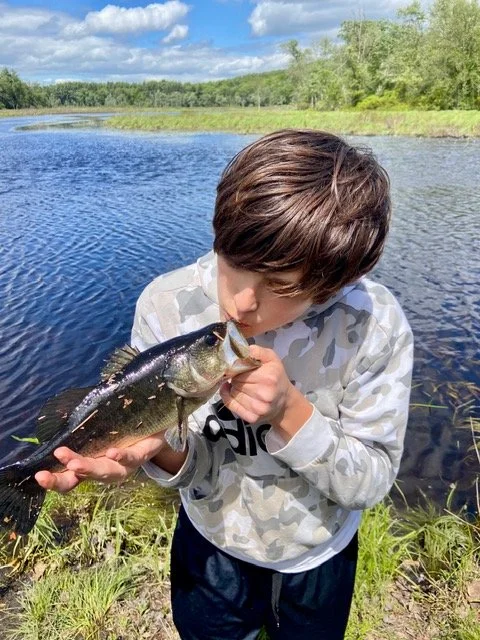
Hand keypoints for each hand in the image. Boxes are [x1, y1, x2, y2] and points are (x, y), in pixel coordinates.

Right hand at [35, 432, 167, 493]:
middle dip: (65, 477)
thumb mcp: (101, 425)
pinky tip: (112, 452)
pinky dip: (121, 456)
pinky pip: (131, 458)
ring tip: (74, 463)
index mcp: (91, 462)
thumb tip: (61, 406)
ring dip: (89, 468)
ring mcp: (123, 465)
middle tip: (48, 473)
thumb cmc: (123, 427)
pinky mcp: (141, 455)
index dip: (54, 480)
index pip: (69, 477)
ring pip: (105, 472)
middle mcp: (105, 468)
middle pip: (82, 478)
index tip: (38, 476)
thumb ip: (84, 421)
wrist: (158, 427)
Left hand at [219, 345, 312, 438]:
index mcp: (269, 378)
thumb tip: (240, 351)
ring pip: (232, 393)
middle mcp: (264, 395)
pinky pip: (230, 405)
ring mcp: (258, 408)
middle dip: (236, 377)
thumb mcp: (271, 358)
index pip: (241, 370)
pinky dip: (227, 397)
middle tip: (242, 376)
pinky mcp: (252, 418)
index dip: (238, 367)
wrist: (284, 401)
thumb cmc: (276, 376)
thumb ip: (257, 351)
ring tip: (242, 385)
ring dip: (233, 387)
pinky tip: (230, 391)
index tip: (240, 367)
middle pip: (236, 382)